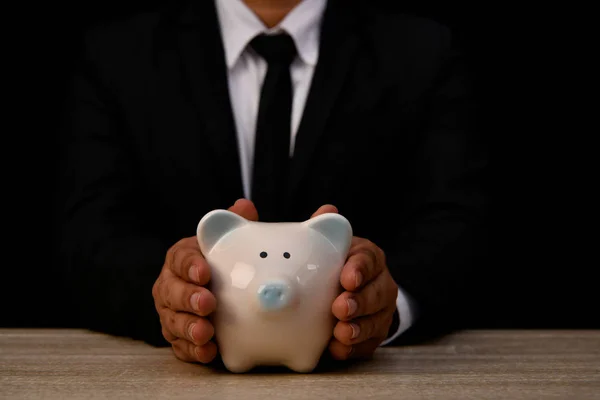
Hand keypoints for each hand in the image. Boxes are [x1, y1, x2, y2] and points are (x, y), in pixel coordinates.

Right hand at [152, 199, 257, 362]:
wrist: (215, 291)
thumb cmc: (220, 263)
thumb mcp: (227, 243)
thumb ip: (236, 225)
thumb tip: (244, 206)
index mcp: (181, 259)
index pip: (180, 258)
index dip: (190, 265)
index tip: (204, 271)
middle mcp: (170, 285)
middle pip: (172, 292)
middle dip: (188, 298)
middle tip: (207, 303)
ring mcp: (171, 313)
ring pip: (173, 321)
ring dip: (189, 328)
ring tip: (206, 332)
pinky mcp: (178, 337)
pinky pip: (181, 346)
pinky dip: (193, 351)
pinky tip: (208, 352)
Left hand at [311, 205, 398, 359]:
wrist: (345, 292)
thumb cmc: (331, 265)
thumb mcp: (327, 245)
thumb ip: (320, 229)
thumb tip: (326, 210)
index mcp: (367, 257)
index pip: (369, 259)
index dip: (360, 269)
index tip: (347, 277)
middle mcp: (379, 283)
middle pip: (376, 293)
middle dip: (359, 302)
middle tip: (340, 308)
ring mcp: (380, 311)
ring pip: (376, 321)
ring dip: (358, 328)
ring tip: (341, 333)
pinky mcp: (374, 335)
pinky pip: (369, 344)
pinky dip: (354, 348)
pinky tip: (339, 350)